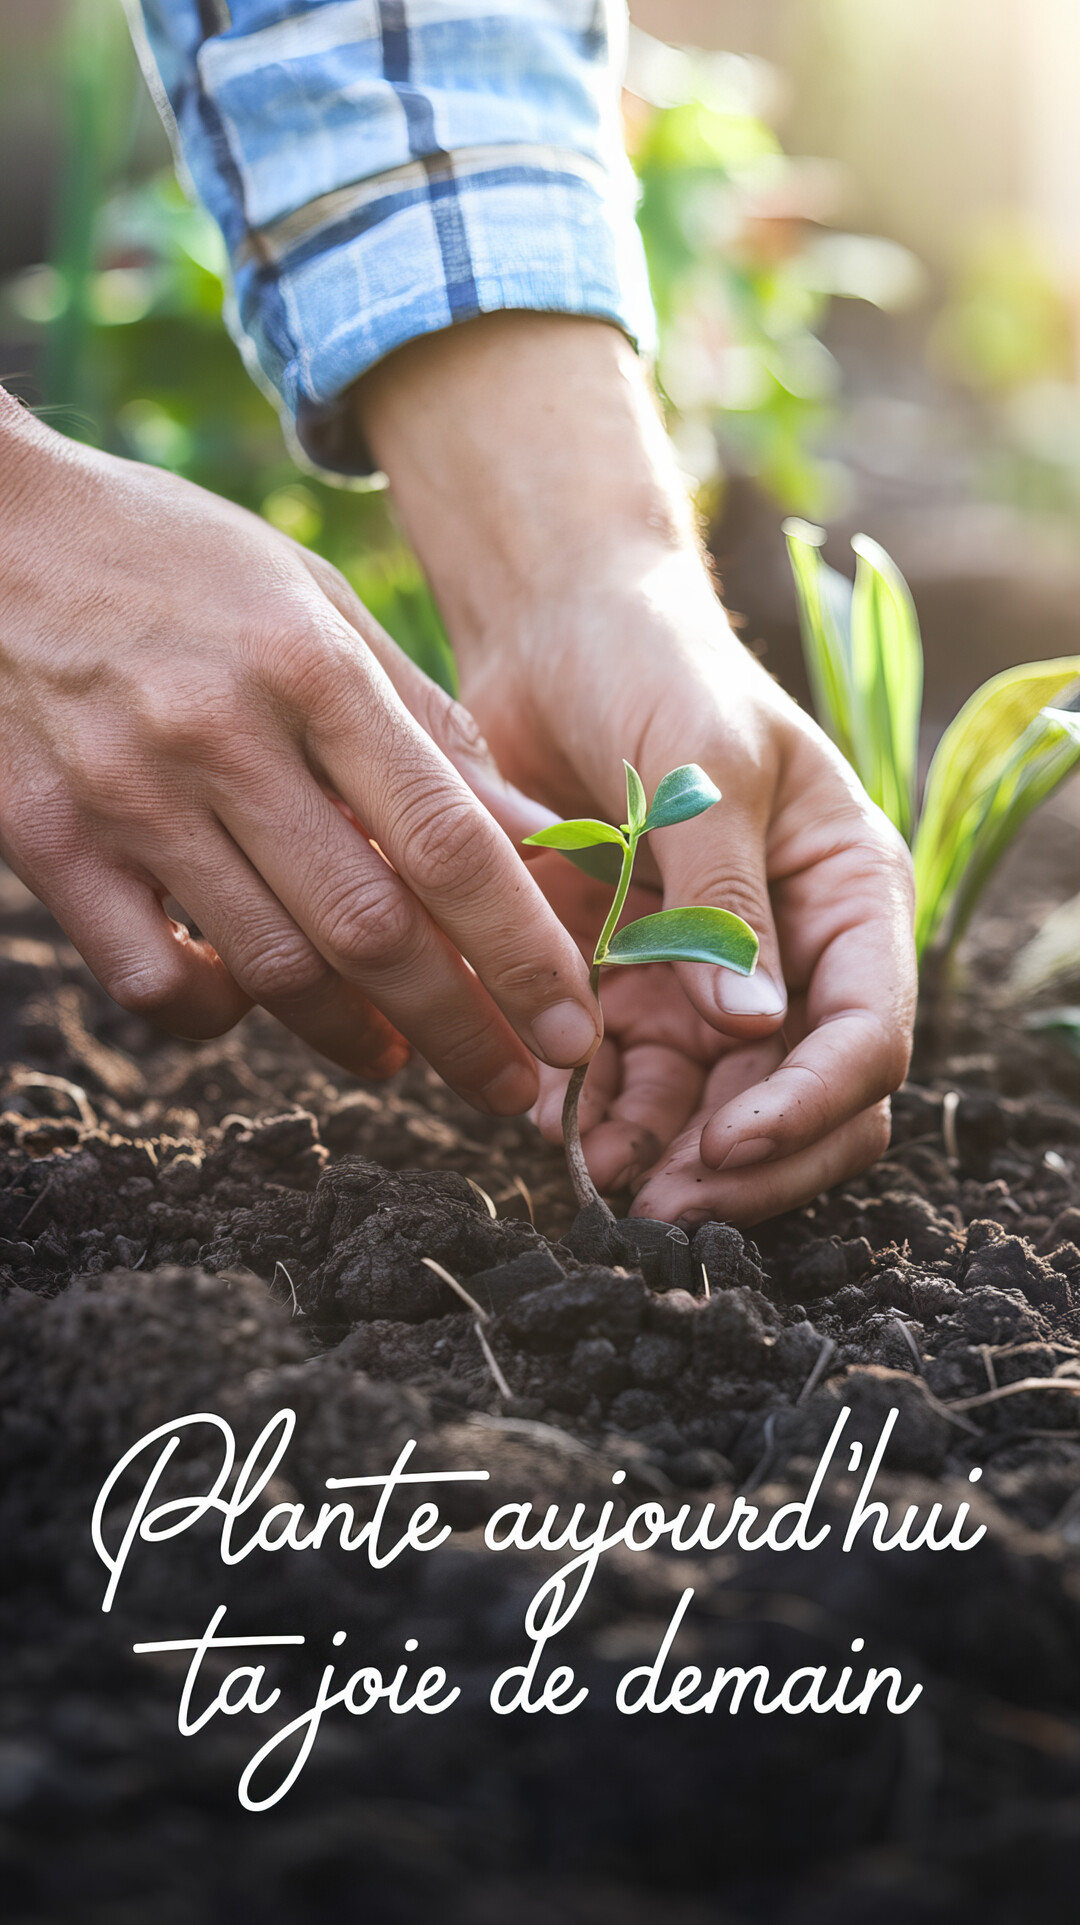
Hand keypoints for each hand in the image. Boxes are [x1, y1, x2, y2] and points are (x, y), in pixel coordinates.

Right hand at [0, 392, 602, 1111]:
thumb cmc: (172, 557)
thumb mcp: (314, 600)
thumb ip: (422, 721)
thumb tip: (531, 835)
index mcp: (308, 665)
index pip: (446, 840)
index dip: (520, 950)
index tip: (570, 1026)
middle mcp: (221, 736)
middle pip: (371, 927)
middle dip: (460, 1029)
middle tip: (513, 1087)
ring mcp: (126, 796)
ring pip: (269, 968)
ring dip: (351, 1034)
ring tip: (396, 1054)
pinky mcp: (46, 843)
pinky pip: (150, 981)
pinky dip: (216, 1015)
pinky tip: (251, 1004)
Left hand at [355, 314, 916, 1223]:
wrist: (550, 630)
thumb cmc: (651, 666)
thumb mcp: (701, 763)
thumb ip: (724, 897)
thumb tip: (756, 1029)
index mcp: (847, 893)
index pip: (867, 1032)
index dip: (809, 1103)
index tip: (729, 1143)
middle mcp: (790, 952)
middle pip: (801, 1097)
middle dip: (740, 1160)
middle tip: (660, 1199)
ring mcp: (706, 977)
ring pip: (709, 1108)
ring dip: (660, 1151)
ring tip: (594, 1169)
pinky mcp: (628, 984)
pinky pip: (627, 1078)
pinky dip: (597, 1109)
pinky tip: (552, 1117)